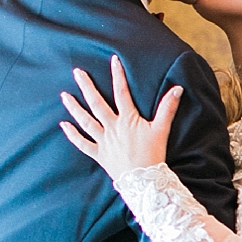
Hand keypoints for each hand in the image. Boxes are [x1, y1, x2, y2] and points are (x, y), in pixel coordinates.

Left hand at [60, 57, 180, 180]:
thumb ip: (168, 107)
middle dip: (86, 86)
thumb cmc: (154, 154)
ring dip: (74, 107)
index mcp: (127, 119)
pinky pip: (82, 143)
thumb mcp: (162, 129)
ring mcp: (103, 140)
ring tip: (64, 95)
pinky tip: (64, 125)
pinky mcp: (99, 154)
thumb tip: (177, 89)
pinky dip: (72, 135)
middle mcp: (112, 127)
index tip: (113, 60)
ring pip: (85, 121)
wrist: (144, 181)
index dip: (118, 75)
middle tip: (77, 72)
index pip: (121, 92)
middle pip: (96, 103)